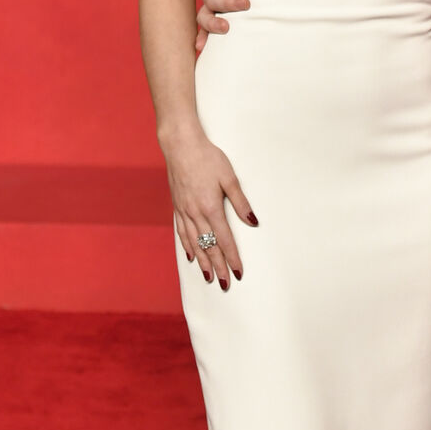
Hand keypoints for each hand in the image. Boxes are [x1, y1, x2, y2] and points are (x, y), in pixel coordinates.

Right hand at [163, 127, 257, 286]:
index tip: (238, 273)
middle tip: (224, 284)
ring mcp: (184, 211)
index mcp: (211, 207)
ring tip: (209, 277)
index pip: (224, 239)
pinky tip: (192, 256)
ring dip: (203, 262)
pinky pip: (182, 232)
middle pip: (209, 247)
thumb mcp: (229, 177)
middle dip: (218, 267)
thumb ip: (241, 202)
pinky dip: (188, 247)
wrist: (180, 145)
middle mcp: (196, 213)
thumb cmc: (207, 157)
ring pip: (195, 243)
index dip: (232, 258)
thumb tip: (253, 222)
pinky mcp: (177, 206)